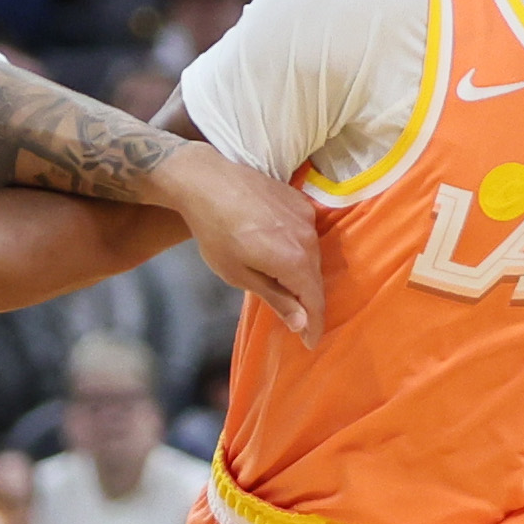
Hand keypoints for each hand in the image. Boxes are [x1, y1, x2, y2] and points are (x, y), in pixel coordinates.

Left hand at [162, 143, 324, 345]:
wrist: (207, 181)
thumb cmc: (215, 233)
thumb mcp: (239, 274)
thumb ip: (276, 298)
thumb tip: (302, 323)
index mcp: (294, 261)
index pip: (314, 301)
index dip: (314, 325)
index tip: (310, 343)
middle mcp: (308, 239)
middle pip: (315, 279)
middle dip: (308, 302)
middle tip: (298, 321)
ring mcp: (306, 217)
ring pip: (313, 255)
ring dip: (302, 274)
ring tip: (287, 287)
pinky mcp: (299, 201)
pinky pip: (306, 234)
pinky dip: (298, 249)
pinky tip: (280, 253)